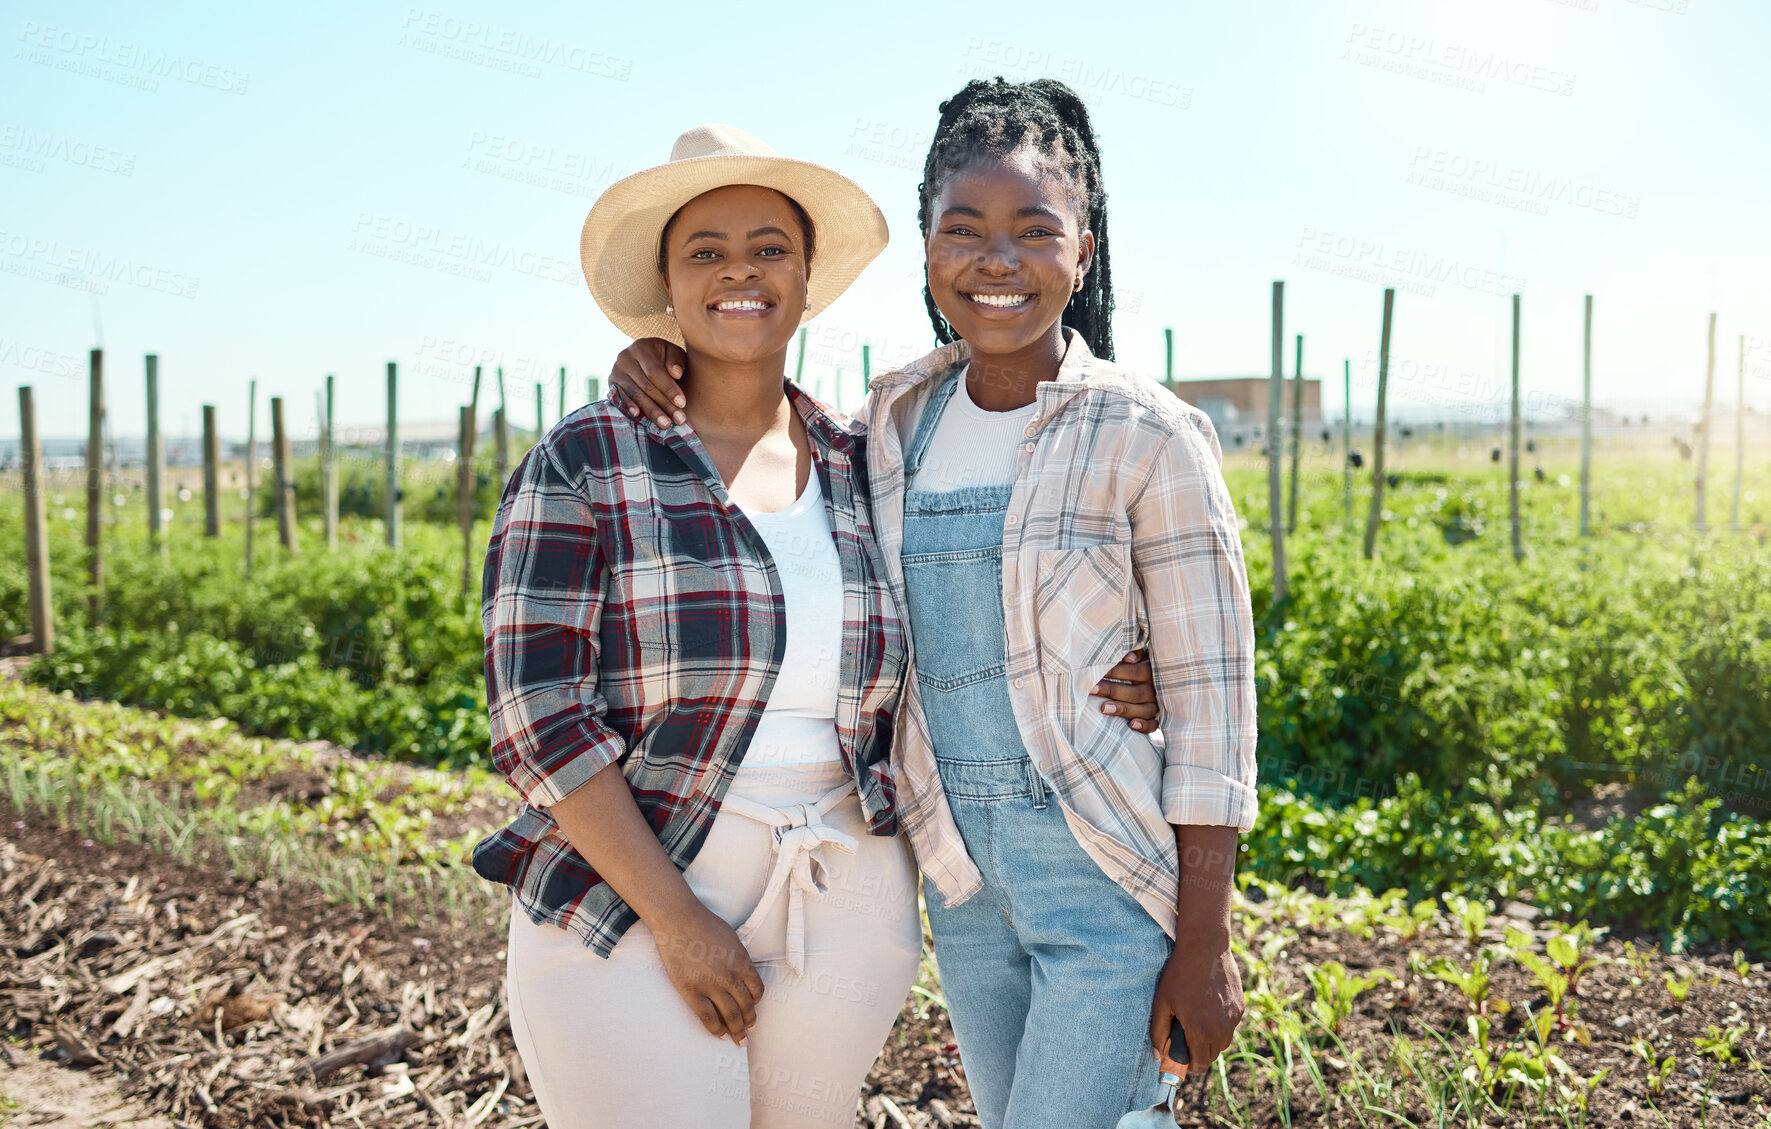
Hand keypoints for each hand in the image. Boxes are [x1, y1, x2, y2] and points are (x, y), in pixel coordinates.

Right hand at [608, 337, 688, 427]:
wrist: (646, 359)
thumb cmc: (665, 358)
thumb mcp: (673, 353)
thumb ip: (677, 360)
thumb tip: (676, 373)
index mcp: (641, 347)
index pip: (655, 372)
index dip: (669, 388)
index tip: (682, 403)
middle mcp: (625, 357)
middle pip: (646, 385)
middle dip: (664, 404)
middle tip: (678, 419)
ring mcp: (616, 371)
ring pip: (635, 394)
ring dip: (651, 411)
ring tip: (665, 424)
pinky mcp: (612, 384)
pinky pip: (620, 398)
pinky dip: (629, 407)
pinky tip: (638, 416)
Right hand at [648, 905, 765, 1044]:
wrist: (678, 920)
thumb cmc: (704, 924)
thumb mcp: (731, 939)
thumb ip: (739, 959)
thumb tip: (742, 975)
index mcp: (742, 962)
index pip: (757, 990)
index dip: (756, 1002)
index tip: (753, 1008)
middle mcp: (730, 976)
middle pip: (746, 1006)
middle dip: (749, 1022)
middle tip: (749, 1031)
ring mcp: (711, 985)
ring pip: (730, 1016)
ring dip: (736, 1030)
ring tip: (738, 1039)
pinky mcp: (691, 991)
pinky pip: (707, 1017)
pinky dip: (716, 1029)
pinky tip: (719, 1034)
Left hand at [1089, 649, 1160, 732]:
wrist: (1165, 676)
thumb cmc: (1141, 663)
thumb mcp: (1142, 654)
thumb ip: (1136, 653)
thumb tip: (1128, 657)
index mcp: (1152, 671)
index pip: (1136, 672)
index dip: (1118, 671)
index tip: (1098, 670)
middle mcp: (1156, 689)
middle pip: (1136, 692)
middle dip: (1113, 690)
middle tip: (1092, 689)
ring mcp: (1157, 704)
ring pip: (1144, 710)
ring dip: (1124, 709)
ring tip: (1103, 708)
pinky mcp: (1156, 717)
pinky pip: (1153, 725)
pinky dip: (1145, 726)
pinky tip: (1132, 725)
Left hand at [1149, 940, 1243, 1078]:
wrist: (1204, 947)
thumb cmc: (1179, 974)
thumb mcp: (1162, 1002)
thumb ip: (1158, 1032)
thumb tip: (1159, 1056)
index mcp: (1200, 1031)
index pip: (1199, 1064)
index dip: (1189, 1064)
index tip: (1181, 1056)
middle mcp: (1221, 1029)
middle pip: (1212, 1056)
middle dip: (1199, 1051)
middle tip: (1186, 1035)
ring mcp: (1233, 1018)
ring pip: (1223, 1042)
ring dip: (1211, 1039)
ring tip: (1197, 1020)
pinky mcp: (1241, 1007)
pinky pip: (1231, 1026)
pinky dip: (1221, 1024)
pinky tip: (1208, 1007)